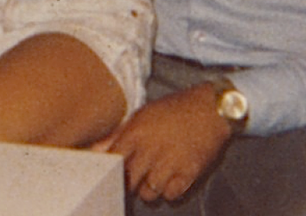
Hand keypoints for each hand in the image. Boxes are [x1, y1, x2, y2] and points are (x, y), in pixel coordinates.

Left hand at [92, 83, 231, 202]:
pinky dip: (169, 192)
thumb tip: (94, 149)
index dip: (109, 169)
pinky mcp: (189, 173)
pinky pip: (170, 196)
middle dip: (129, 182)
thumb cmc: (173, 109)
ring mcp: (170, 163)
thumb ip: (117, 134)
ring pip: (148, 193)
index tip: (112, 170)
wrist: (211, 109)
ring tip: (154, 176)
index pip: (112, 162)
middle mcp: (150, 150)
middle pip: (128, 181)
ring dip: (149, 188)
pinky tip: (171, 179)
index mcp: (135, 134)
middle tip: (136, 175)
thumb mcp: (141, 115)